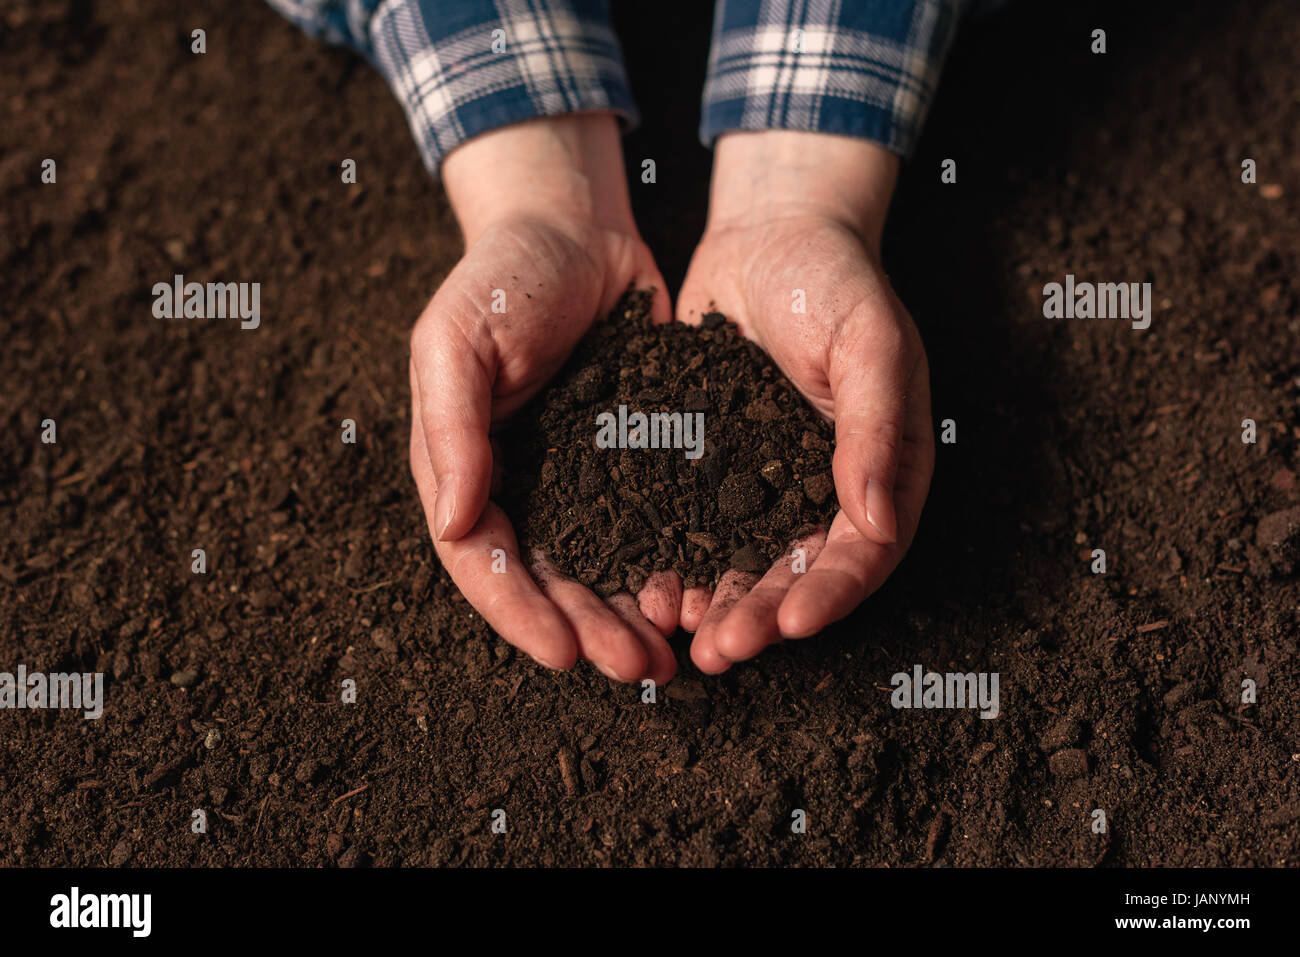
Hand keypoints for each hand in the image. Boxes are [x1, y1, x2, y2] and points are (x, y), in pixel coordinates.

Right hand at [408, 114, 679, 683]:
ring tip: (670, 654)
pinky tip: (696, 591)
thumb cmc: (503, 274)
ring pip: (598, 568)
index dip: (519, 612)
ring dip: (627, 615)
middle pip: (547, 581)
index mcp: (463, 467)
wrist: (576, 226)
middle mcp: (517, 485)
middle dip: (587, 630)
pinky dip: (665, 563)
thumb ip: (452, 427)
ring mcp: (574, 478)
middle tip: (637, 667)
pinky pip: (646, 525)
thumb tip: (454, 524)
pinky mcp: (629, 461)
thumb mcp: (457, 338)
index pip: (482, 561)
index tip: (563, 654)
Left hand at [676, 131, 934, 672]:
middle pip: (797, 574)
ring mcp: (763, 482)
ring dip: (714, 601)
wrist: (768, 233)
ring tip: (675, 631)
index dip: (831, 594)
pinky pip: (691, 524)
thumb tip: (880, 522)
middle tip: (720, 649)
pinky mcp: (710, 467)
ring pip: (741, 561)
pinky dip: (673, 557)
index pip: (864, 553)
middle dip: (761, 616)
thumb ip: (877, 429)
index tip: (792, 624)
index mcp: (879, 470)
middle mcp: (822, 490)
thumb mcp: (870, 343)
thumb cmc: (836, 279)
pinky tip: (642, 582)